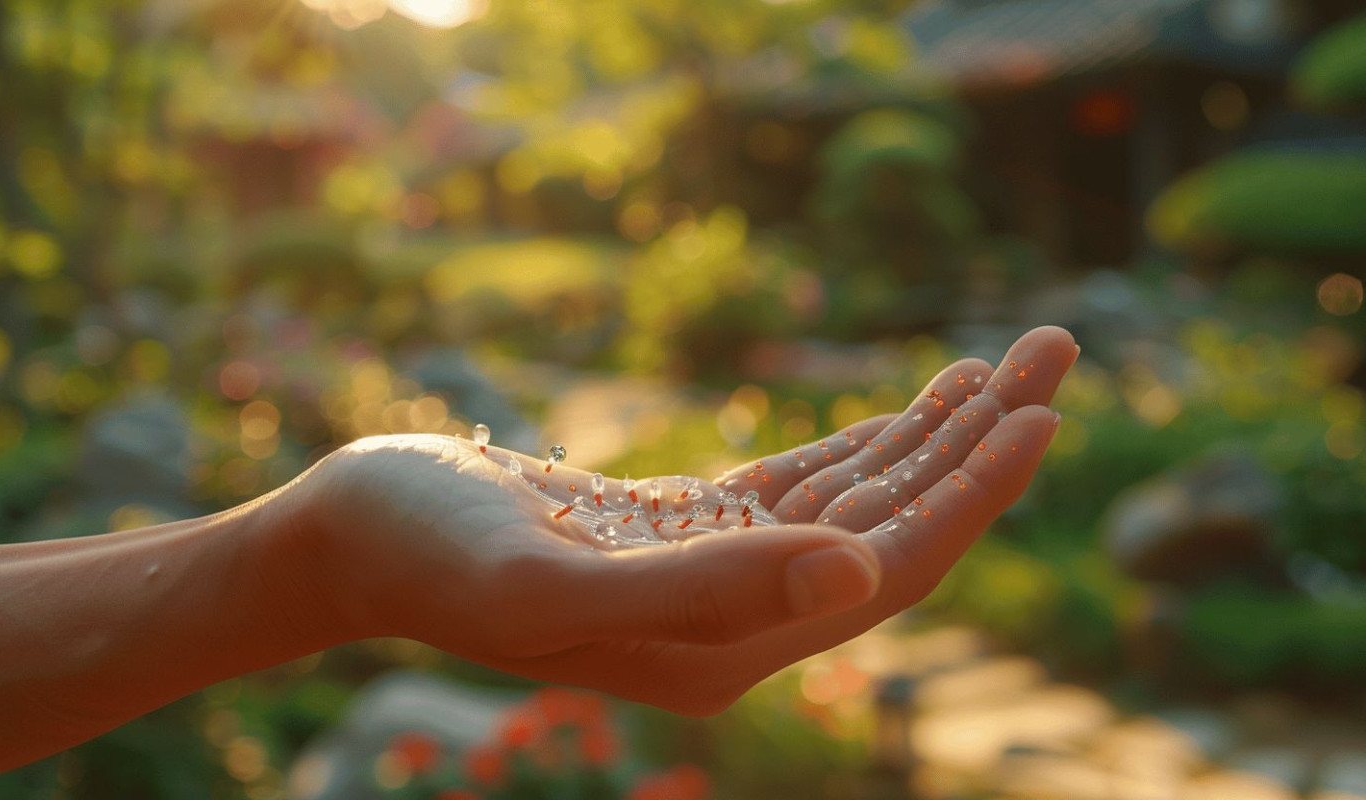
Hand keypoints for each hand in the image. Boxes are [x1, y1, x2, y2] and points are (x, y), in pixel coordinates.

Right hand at [286, 326, 1077, 714]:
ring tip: (1011, 364)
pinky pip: (804, 484)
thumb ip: (703, 591)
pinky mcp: (689, 526)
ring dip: (936, 433)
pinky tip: (917, 405)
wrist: (360, 535)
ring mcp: (717, 571)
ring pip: (856, 500)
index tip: (1037, 414)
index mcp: (721, 651)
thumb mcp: (551, 583)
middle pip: (891, 531)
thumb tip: (850, 577)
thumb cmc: (435, 559)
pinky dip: (866, 441)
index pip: (880, 573)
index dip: (964, 499)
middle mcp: (737, 621)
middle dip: (978, 450)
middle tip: (1057, 354)